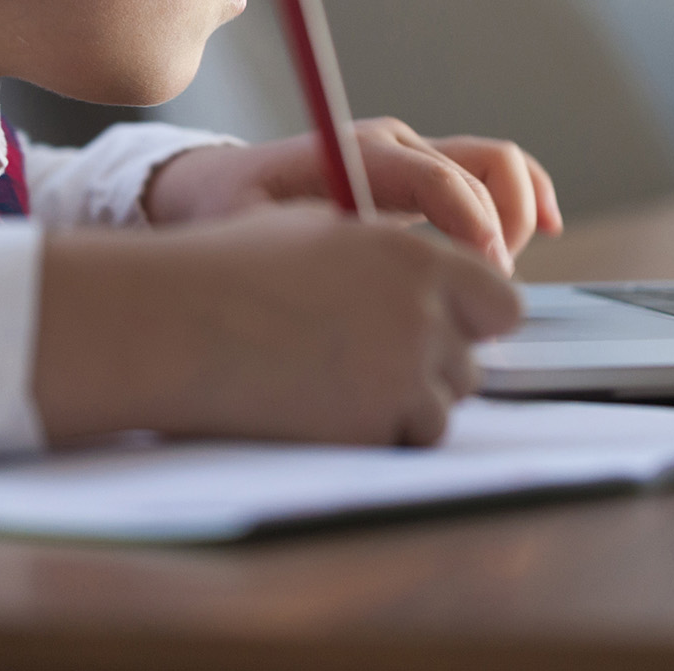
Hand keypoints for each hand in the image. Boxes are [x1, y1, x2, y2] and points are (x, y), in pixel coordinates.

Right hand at [32, 206, 523, 445]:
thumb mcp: (322, 231)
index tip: (444, 330)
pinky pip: (401, 441)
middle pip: (471, 362)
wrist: (173, 322)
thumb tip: (425, 285)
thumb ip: (388, 257)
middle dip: (432, 367)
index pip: (501, 301)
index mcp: (415, 256)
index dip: (474, 320)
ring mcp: (402, 373)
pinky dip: (374, 435)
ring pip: (441, 408)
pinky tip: (321, 409)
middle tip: (368, 362)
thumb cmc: (230, 271)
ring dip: (403, 405)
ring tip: (334, 384)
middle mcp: (423, 312)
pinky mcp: (372, 425)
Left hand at [144, 118, 563, 271]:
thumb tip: (349, 270)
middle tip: (484, 292)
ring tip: (500, 275)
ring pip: (498, 165)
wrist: (215, 186)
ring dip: (518, 215)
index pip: (436, 177)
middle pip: (483, 168)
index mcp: (356, 151)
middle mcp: (395, 143)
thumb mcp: (251, 230)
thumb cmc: (230, 211)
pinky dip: (525, 196)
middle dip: (502, 231)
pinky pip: (493, 172)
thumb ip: (302, 244)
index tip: (487, 273)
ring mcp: (414, 153)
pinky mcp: (424, 172)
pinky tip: (542, 232)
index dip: (472, 223)